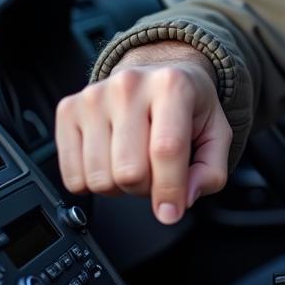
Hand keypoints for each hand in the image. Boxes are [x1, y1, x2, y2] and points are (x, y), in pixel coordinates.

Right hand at [55, 45, 231, 225]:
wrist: (158, 71)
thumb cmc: (187, 104)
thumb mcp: (216, 132)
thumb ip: (211, 171)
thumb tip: (184, 198)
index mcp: (172, 86)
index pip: (166, 150)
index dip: (169, 190)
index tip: (171, 212)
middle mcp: (129, 86)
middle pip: (129, 171)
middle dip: (147, 188)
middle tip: (156, 173)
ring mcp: (94, 97)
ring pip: (99, 177)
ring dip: (120, 187)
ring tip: (135, 165)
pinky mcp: (68, 110)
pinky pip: (73, 175)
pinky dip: (93, 183)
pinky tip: (111, 163)